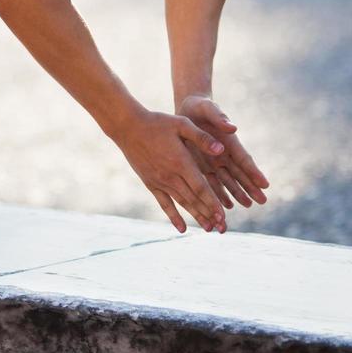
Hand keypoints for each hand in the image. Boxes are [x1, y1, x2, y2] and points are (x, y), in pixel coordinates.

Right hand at [109, 108, 229, 233]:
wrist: (128, 128)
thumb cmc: (157, 123)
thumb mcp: (181, 124)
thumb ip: (202, 138)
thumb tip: (221, 150)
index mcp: (181, 161)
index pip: (200, 187)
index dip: (212, 203)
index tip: (223, 216)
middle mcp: (171, 176)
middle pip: (193, 200)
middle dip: (208, 214)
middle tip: (221, 228)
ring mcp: (160, 181)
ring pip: (182, 203)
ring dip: (196, 217)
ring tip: (208, 229)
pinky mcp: (151, 184)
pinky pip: (164, 204)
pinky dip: (173, 217)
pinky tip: (181, 229)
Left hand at [178, 95, 268, 210]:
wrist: (187, 110)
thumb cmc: (202, 107)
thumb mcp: (210, 109)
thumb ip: (220, 118)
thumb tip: (233, 128)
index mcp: (229, 142)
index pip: (244, 160)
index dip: (254, 173)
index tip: (265, 185)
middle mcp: (224, 154)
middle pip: (239, 174)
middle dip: (250, 188)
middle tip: (262, 201)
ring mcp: (214, 162)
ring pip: (228, 181)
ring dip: (237, 193)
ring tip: (247, 205)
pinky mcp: (201, 166)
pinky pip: (211, 183)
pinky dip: (218, 194)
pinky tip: (224, 205)